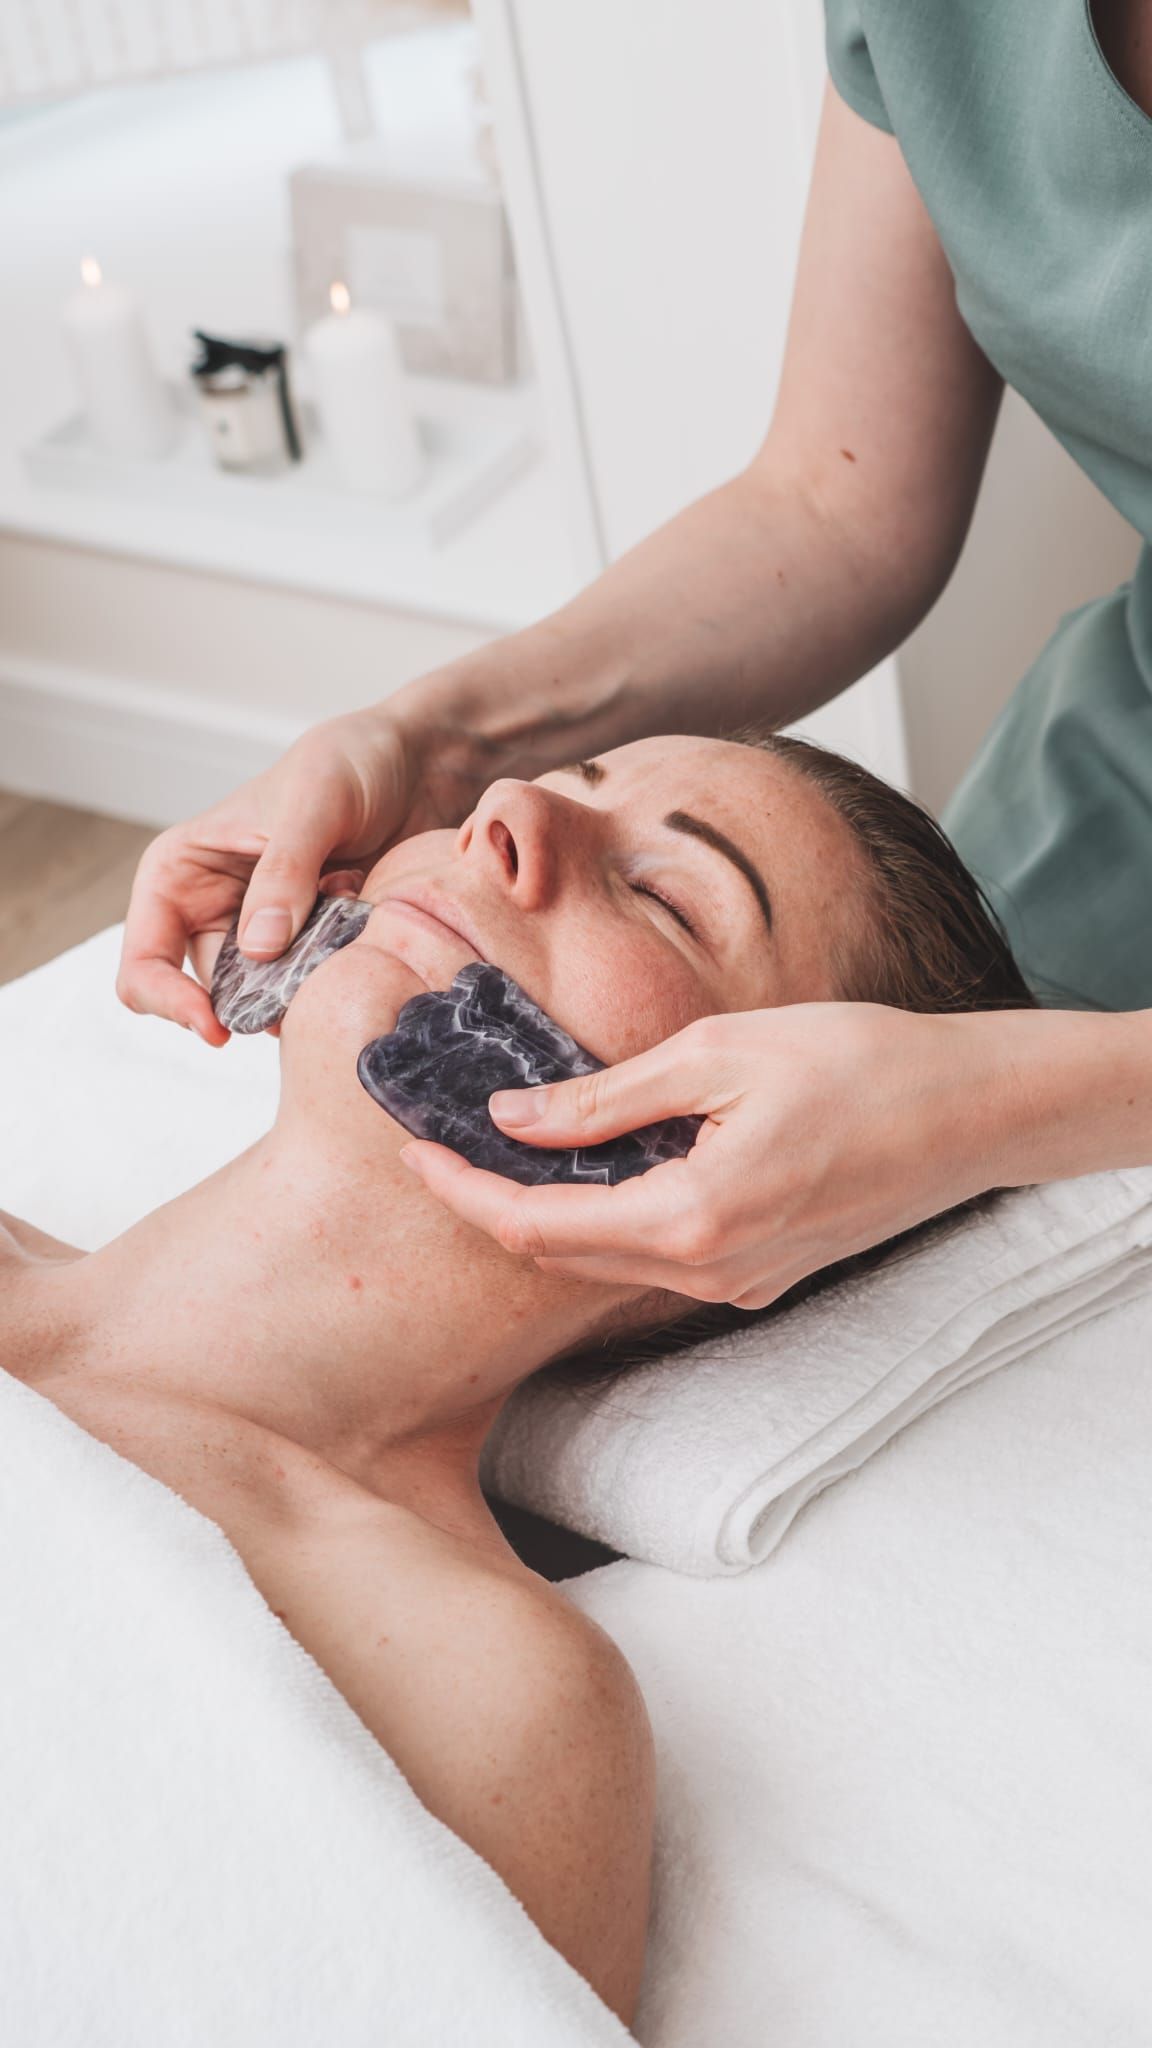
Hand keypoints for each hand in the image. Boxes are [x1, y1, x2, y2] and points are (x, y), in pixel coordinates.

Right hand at [117, 709, 447, 1042]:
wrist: (417, 765)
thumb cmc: (352, 762)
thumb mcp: (315, 802)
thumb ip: (285, 872)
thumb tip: (257, 949)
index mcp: (181, 871)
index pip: (146, 960)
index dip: (169, 1002)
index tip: (219, 1029)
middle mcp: (213, 909)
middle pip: (208, 994)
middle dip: (256, 1000)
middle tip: (307, 980)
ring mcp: (266, 934)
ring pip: (267, 998)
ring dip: (304, 983)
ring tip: (344, 925)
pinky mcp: (315, 948)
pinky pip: (313, 989)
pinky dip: (335, 976)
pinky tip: (363, 930)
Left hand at [398, 1005, 1015, 1307]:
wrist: (972, 1113)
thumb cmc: (860, 1064)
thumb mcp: (720, 1054)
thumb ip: (609, 1098)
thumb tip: (515, 1120)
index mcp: (691, 1218)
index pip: (537, 1226)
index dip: (463, 1194)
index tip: (412, 1154)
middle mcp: (709, 1273)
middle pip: (561, 1257)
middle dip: (489, 1207)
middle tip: (436, 1150)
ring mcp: (739, 1285)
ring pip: (607, 1263)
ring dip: (546, 1216)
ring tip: (498, 1153)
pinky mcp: (762, 1276)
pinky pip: (658, 1258)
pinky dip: (607, 1220)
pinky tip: (589, 1170)